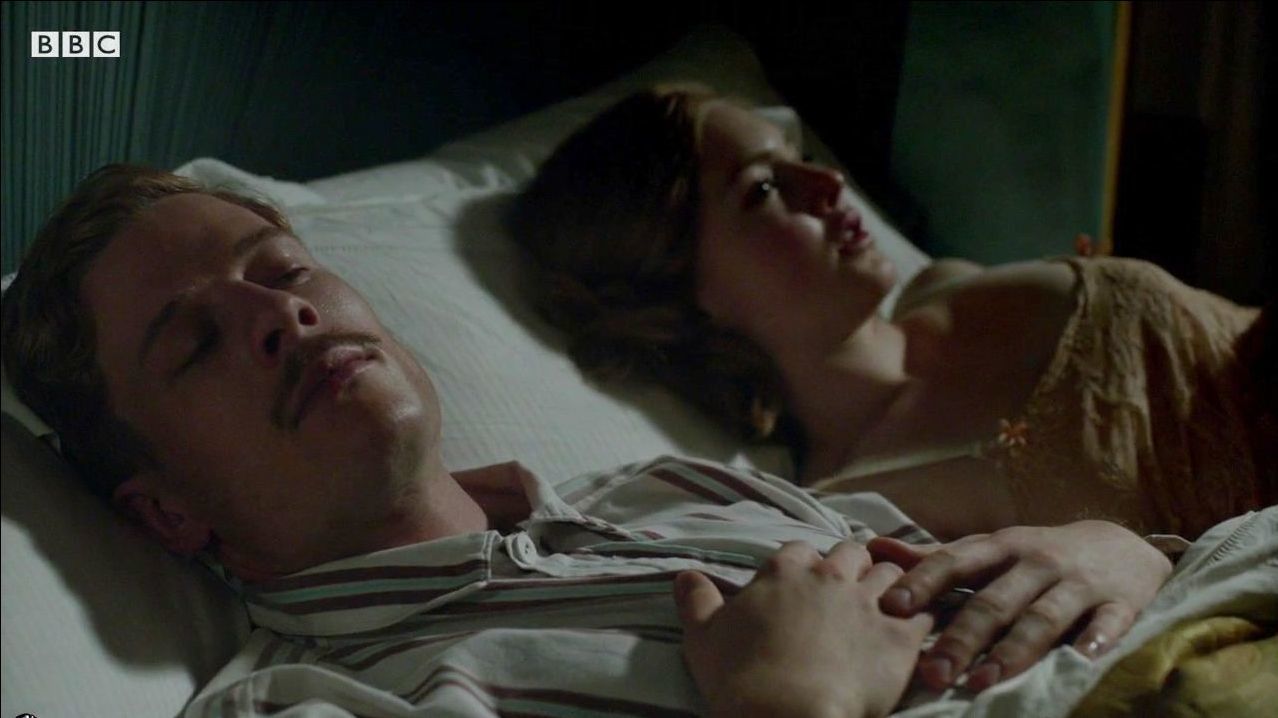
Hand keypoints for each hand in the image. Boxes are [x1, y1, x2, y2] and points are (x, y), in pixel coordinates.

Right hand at [674, 540, 933, 717]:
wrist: (786, 716)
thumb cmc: (739, 679)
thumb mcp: (702, 636)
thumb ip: (696, 599)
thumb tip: (683, 576)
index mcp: (785, 572)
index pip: (800, 550)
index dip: (804, 566)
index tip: (804, 584)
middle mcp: (830, 577)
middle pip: (851, 553)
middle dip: (852, 567)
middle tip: (849, 591)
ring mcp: (869, 604)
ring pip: (893, 575)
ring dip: (891, 585)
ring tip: (887, 605)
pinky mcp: (900, 638)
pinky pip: (924, 612)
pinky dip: (923, 615)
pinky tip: (919, 626)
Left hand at [868, 521, 1171, 691]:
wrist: (1123, 546)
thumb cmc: (1040, 555)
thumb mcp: (991, 550)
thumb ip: (936, 557)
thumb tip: (875, 548)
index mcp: (1000, 548)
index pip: (954, 562)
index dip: (923, 582)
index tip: (891, 607)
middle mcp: (1035, 562)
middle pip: (993, 602)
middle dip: (961, 638)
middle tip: (932, 672)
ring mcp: (1077, 583)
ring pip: (1041, 618)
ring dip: (1012, 651)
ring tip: (983, 682)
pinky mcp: (1119, 604)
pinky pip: (1108, 624)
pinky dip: (1096, 640)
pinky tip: (1081, 660)